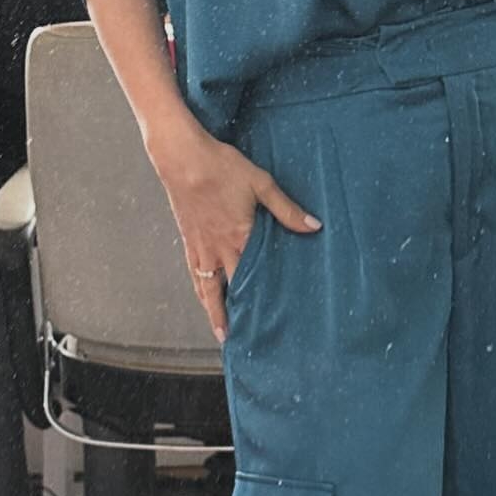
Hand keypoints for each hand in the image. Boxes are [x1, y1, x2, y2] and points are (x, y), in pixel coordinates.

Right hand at [143, 116, 320, 343]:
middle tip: (245, 338)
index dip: (260, 301)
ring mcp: (201, 248)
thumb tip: (314, 226)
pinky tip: (203, 298)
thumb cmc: (222, 167)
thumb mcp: (261, 184)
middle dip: (237, 316)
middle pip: (229, 291)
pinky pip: (194, 274)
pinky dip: (199, 291)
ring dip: (214, 312)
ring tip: (221, 332)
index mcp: (240, 237)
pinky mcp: (188, 241)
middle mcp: (219, 250)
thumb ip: (287, 209)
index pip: (253, 278)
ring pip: (207, 289)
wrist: (181, 157)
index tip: (268, 321)